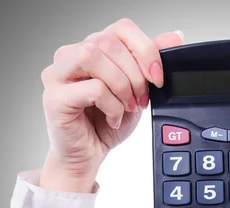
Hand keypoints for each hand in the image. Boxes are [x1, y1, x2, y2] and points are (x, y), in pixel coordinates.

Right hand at [39, 18, 183, 191]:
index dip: (145, 49)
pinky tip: (113, 118)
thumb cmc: (106, 123)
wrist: (89, 156)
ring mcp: (57, 75)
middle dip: (134, 74)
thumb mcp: (138, 91)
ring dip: (120, 85)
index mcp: (93, 48)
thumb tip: (175, 36)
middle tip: (140, 99)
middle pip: (108, 42)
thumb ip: (150, 63)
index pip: (121, 28)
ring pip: (93, 57)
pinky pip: (92, 88)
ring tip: (126, 107)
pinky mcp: (54, 97)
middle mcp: (70, 56)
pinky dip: (112, 106)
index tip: (157, 77)